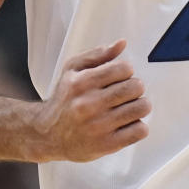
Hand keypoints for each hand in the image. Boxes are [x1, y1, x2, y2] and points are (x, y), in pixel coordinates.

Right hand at [36, 39, 149, 162]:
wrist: (47, 134)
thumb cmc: (63, 100)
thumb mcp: (72, 70)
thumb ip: (97, 55)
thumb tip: (121, 43)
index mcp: (83, 82)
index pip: (124, 69)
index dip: (126, 72)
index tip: (120, 78)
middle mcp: (90, 104)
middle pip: (136, 88)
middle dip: (135, 88)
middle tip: (127, 93)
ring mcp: (99, 126)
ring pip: (141, 108)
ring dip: (140, 106)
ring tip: (129, 108)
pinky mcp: (106, 144)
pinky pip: (139, 131)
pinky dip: (138, 126)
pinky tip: (127, 124)